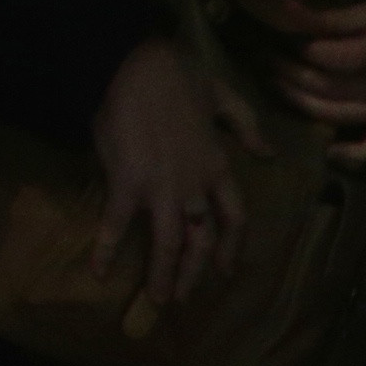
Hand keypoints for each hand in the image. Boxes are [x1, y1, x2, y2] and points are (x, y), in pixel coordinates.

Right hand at [93, 35, 254, 315]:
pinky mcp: (127, 185)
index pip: (235, 218)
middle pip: (203, 240)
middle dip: (195, 272)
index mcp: (219, 167)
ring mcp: (163, 189)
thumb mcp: (224, 97)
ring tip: (158, 300)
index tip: (226, 270)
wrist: (135, 65)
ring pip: (170, 243)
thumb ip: (246, 127)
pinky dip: (106, 251)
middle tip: (186, 297)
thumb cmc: (177, 75)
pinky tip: (97, 272)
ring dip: (164, 275)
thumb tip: (267, 154)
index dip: (231, 248)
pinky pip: (117, 226)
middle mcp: (196, 185)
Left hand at [260, 0, 365, 157]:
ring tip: (275, 83)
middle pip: (327, 86)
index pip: (331, 57)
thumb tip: (285, 9)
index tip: (281, 36)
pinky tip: (330, 151)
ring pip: (336, 114)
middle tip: (265, 58)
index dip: (301, 48)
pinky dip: (354, 155)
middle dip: (290, 72)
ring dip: (299, 102)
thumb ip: (332, 17)